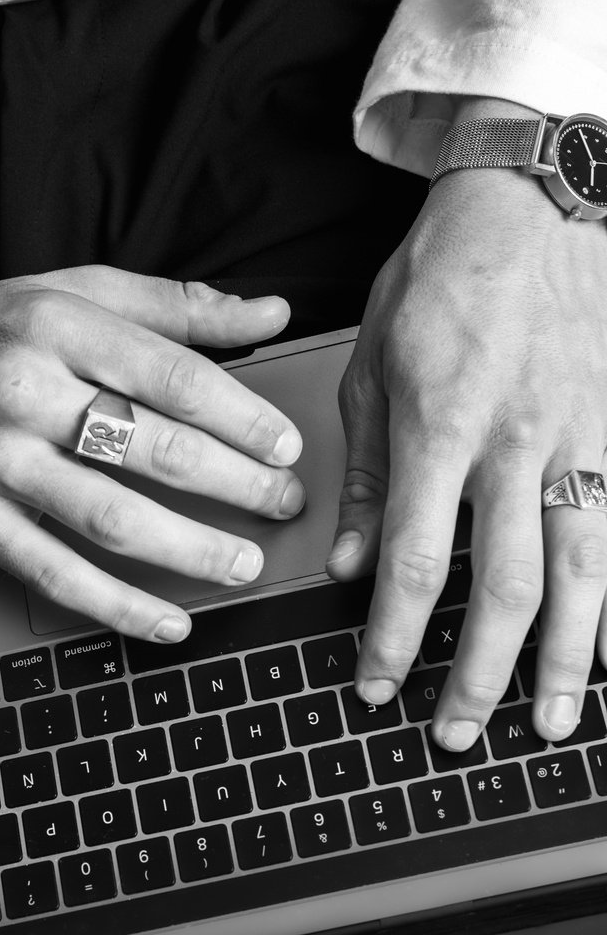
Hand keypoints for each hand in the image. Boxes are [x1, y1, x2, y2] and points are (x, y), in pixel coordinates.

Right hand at [0, 250, 304, 641]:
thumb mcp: (74, 291)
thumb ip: (176, 306)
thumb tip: (271, 312)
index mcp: (59, 326)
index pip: (172, 376)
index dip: (242, 417)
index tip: (285, 445)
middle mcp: (27, 391)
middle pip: (151, 447)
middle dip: (234, 483)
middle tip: (283, 504)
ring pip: (110, 517)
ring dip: (189, 549)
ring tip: (242, 564)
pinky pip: (55, 574)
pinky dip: (118, 606)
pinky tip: (169, 621)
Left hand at [327, 151, 606, 748]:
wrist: (532, 201)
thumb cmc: (442, 280)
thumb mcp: (372, 368)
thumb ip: (366, 476)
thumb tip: (352, 567)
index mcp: (442, 428)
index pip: (414, 563)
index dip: (394, 639)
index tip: (377, 685)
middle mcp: (518, 445)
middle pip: (505, 588)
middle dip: (480, 676)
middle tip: (455, 733)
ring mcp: (583, 440)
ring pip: (583, 573)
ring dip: (566, 660)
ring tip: (549, 722)